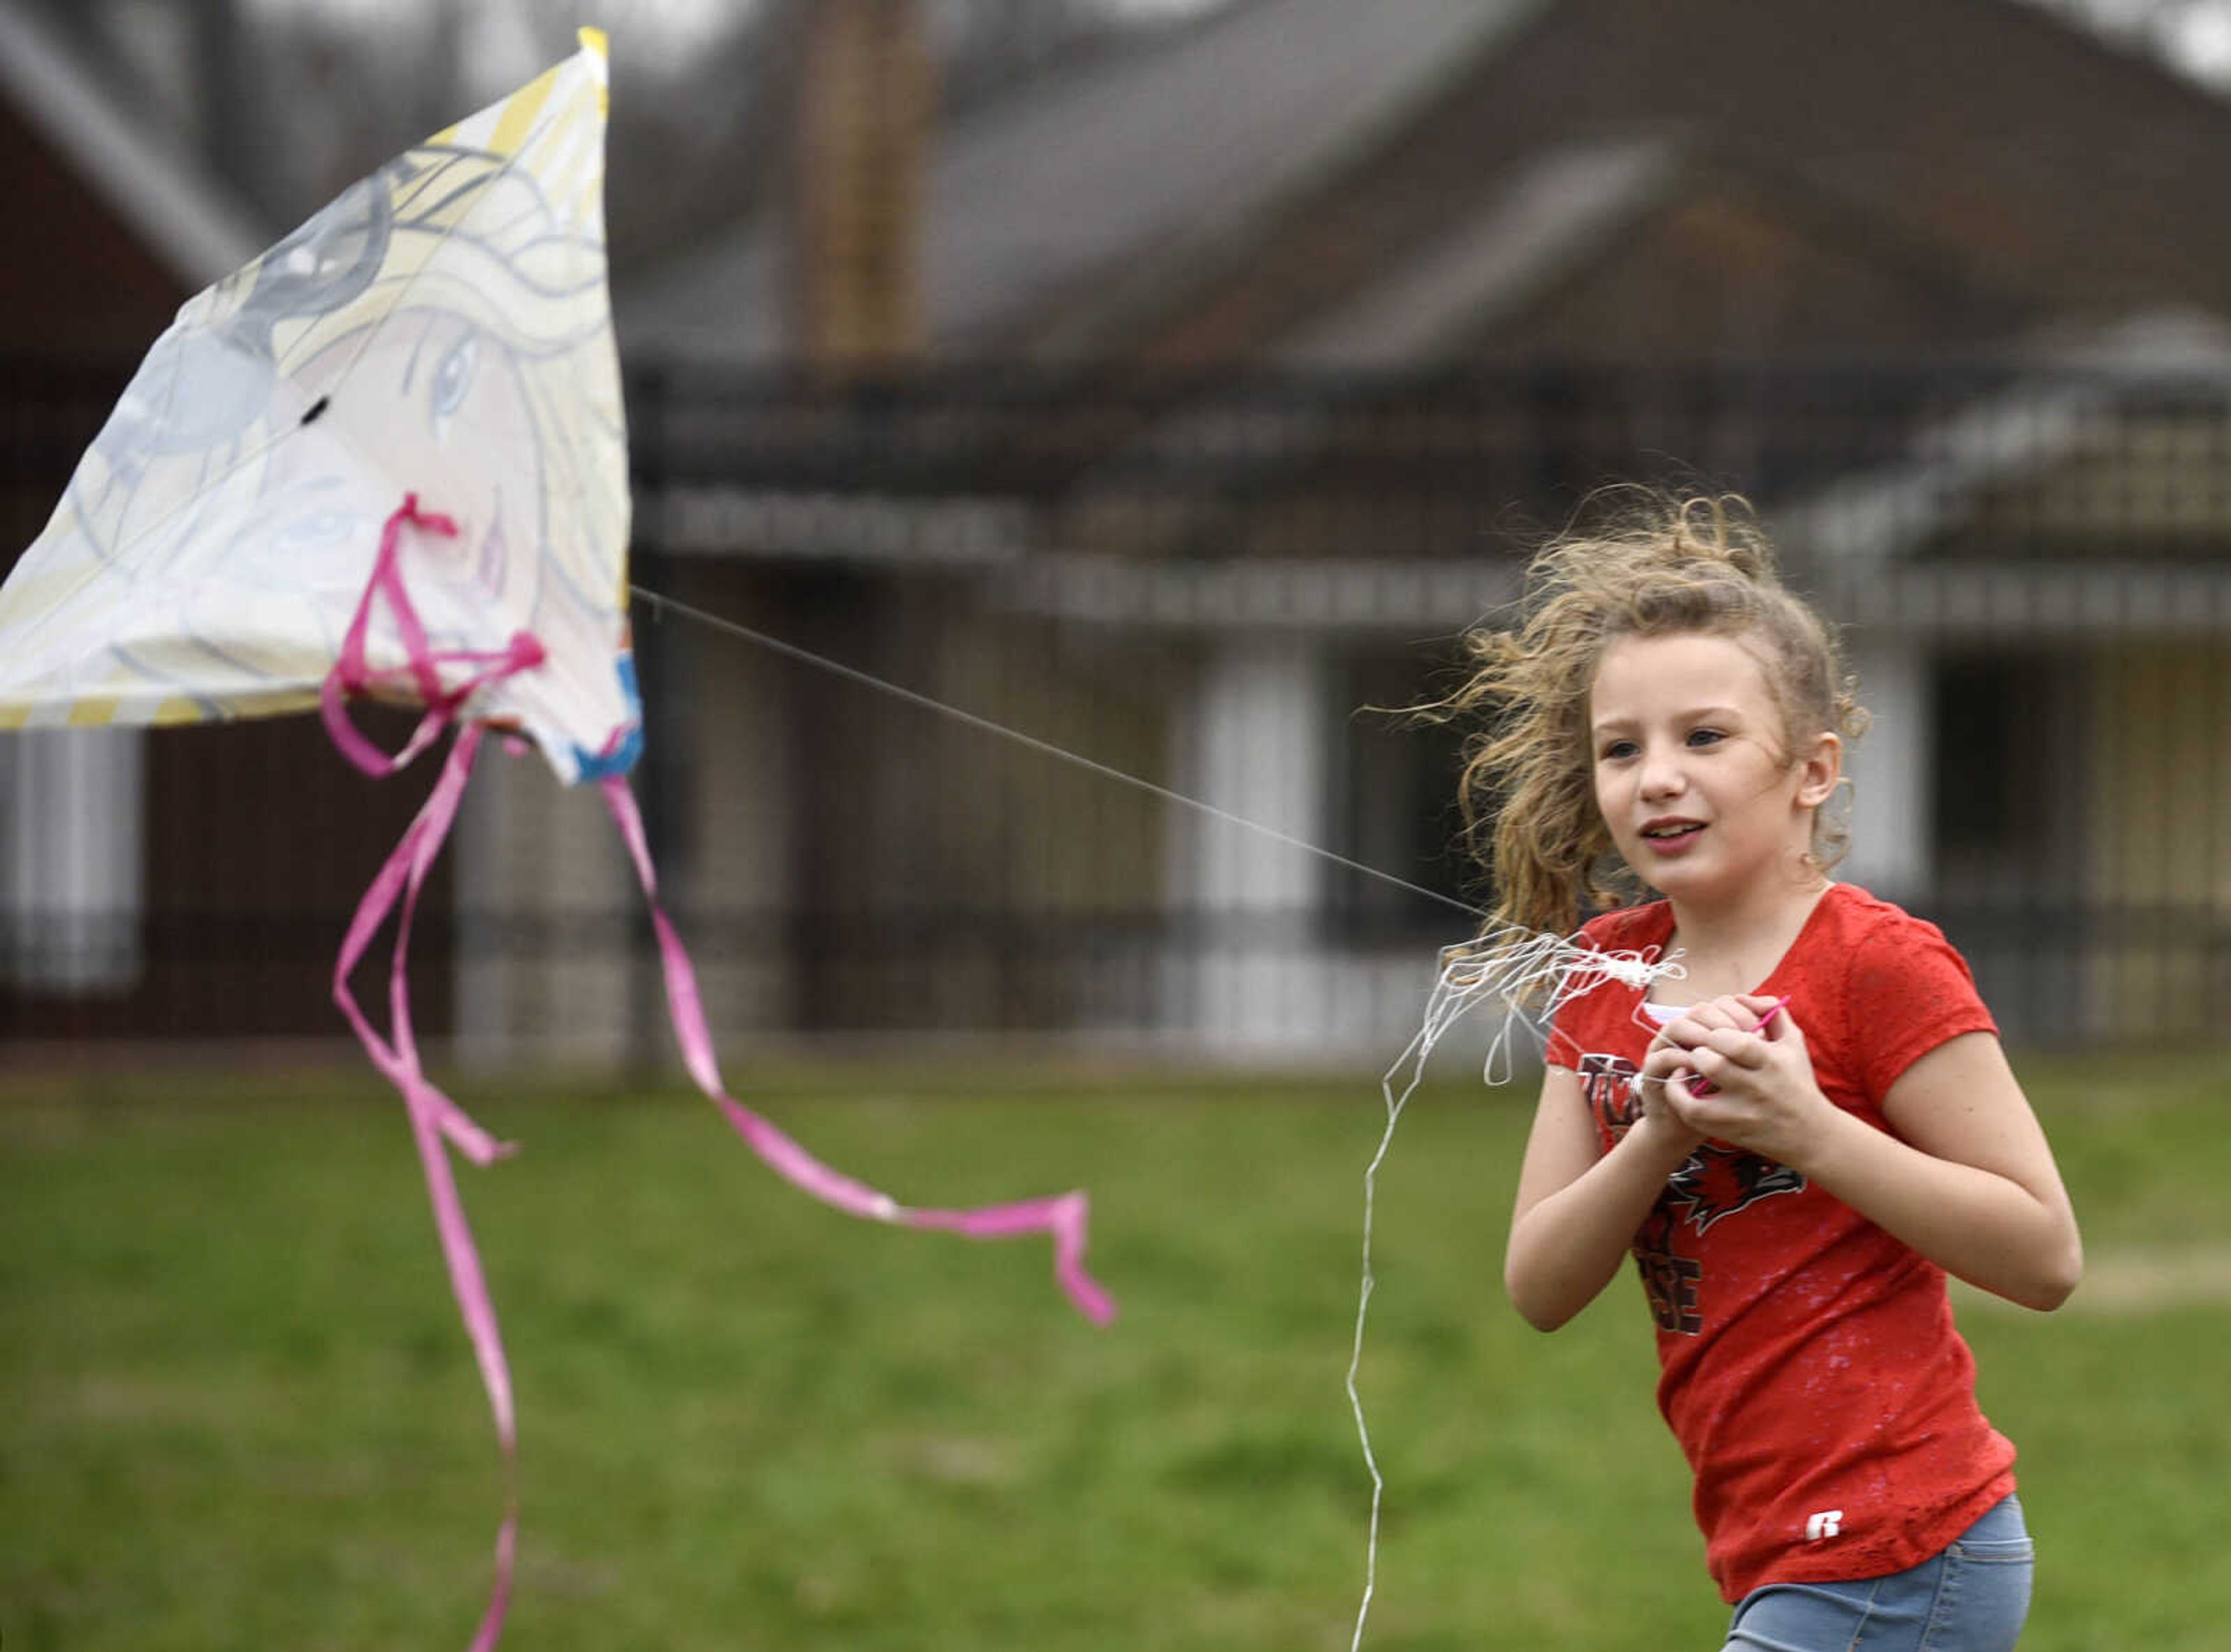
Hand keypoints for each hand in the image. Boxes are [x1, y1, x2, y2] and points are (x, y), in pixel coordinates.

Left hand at [1641, 994, 1830, 1166]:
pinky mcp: (1725, 1129)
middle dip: (1700, 1051)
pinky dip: (1679, 1094)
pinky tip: (1682, 1082)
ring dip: (1688, 1070)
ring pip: (1699, 1089)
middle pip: (1713, 1065)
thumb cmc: (1796, 1081)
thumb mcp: (1793, 1044)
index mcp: (1773, 1063)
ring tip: (1690, 1062)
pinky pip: (1691, 1112)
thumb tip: (1741, 997)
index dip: (1719, 1034)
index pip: (1737, 1043)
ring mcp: (1740, 1112)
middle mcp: (1756, 1089)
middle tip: (1701, 1048)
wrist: (1808, 1135)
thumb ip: (1772, 1013)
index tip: (1716, 1035)